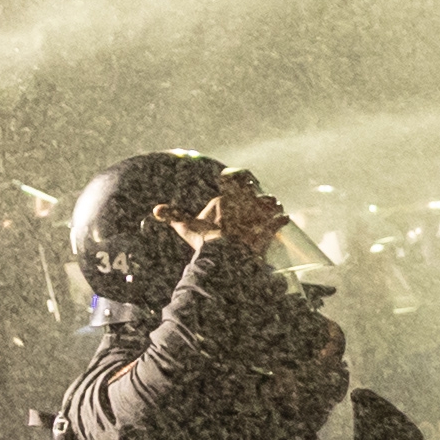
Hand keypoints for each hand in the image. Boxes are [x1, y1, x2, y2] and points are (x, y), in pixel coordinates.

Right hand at [155, 175, 287, 254]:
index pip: (233, 183)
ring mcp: (257, 217)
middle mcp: (243, 204)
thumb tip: (155, 209)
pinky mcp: (267, 229)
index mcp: (224, 200)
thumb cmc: (204, 240)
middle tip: (261, 199)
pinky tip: (284, 218)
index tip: (243, 183)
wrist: (222, 256)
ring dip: (271, 205)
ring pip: (269, 203)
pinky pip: (278, 221)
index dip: (238, 182)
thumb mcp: (185, 228)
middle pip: (254, 192)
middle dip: (257, 195)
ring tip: (274, 207)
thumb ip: (173, 216)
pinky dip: (281, 220)